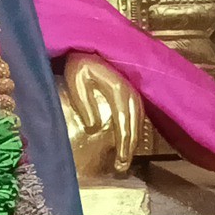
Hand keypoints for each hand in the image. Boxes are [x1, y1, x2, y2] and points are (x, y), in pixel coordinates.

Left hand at [59, 51, 144, 177]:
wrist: (87, 46)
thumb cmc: (79, 63)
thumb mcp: (76, 79)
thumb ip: (84, 102)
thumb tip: (93, 127)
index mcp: (118, 90)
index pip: (124, 122)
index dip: (124, 144)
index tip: (120, 162)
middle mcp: (131, 92)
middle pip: (134, 125)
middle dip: (130, 148)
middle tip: (122, 168)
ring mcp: (133, 92)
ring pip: (138, 122)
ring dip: (133, 141)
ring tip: (125, 160)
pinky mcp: (131, 93)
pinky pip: (136, 116)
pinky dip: (133, 131)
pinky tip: (127, 142)